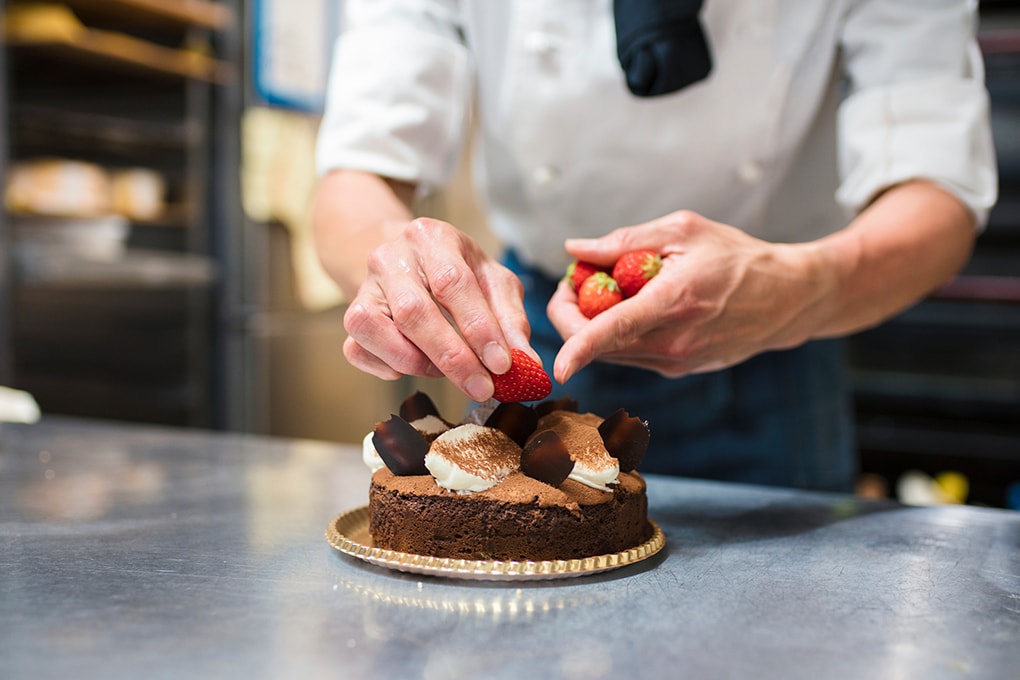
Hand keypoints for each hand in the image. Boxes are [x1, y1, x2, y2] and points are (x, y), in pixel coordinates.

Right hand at [342, 218, 532, 401]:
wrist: (409, 259)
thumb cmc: (458, 272)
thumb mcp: (492, 281)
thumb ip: (511, 320)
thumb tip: (527, 365)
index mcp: (432, 237)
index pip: (453, 283)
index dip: (478, 328)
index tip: (501, 364)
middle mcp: (390, 257)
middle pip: (413, 312)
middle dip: (452, 357)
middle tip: (481, 388)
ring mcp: (365, 286)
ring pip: (375, 330)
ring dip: (417, 362)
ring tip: (450, 372)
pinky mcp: (351, 313)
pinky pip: (357, 349)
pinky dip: (387, 367)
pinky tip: (416, 367)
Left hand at [546, 210, 832, 381]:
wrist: (788, 297)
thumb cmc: (736, 256)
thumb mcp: (683, 231)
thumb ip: (624, 241)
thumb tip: (575, 249)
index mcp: (674, 302)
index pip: (613, 331)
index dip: (578, 347)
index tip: (558, 365)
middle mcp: (675, 341)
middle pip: (600, 344)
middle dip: (572, 314)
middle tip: (574, 279)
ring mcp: (678, 361)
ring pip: (613, 351)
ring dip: (593, 324)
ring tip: (606, 286)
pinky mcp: (679, 369)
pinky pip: (632, 354)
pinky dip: (617, 333)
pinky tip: (631, 305)